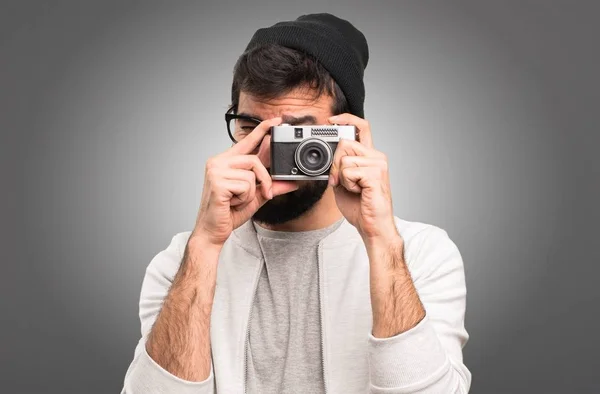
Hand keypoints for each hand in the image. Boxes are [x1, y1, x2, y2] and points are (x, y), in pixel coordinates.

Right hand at [192, 117, 298, 246]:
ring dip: (251, 193)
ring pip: (251, 175)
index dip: (262, 130)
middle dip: (264, 179)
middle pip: (254, 160)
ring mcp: (216, 171)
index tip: (276, 120)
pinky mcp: (217, 182)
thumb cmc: (229, 213)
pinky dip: (244, 198)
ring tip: (237, 200)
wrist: (212, 231)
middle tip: (265, 193)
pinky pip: (245, 185)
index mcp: (227, 162)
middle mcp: (219, 162)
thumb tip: (291, 181)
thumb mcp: (256, 197)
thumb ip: (272, 186)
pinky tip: (232, 203)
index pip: (247, 141)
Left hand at [328, 114, 397, 240]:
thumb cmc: (360, 206)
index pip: (362, 127)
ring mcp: (378, 164)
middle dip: (334, 163)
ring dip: (342, 177)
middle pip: (345, 142)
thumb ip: (338, 167)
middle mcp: (376, 157)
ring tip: (354, 189)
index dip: (346, 119)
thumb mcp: (343, 182)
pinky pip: (348, 171)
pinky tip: (358, 192)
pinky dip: (347, 184)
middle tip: (339, 181)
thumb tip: (328, 156)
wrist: (372, 226)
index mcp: (370, 156)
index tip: (331, 120)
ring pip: (345, 159)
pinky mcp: (376, 174)